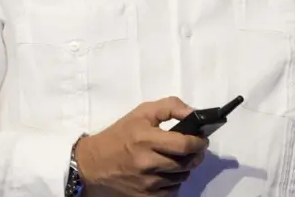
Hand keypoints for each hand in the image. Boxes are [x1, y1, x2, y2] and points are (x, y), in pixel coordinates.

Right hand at [75, 97, 206, 196]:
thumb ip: (170, 107)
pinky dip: (173, 183)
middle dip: (196, 155)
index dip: (199, 142)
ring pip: (181, 178)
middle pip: (186, 163)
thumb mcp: (142, 112)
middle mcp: (147, 163)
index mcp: (146, 139)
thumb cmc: (120, 134)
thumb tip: (193, 113)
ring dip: (185, 169)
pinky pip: (171, 192)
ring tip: (177, 160)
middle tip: (194, 149)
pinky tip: (166, 173)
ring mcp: (146, 183)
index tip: (202, 139)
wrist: (92, 163)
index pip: (184, 144)